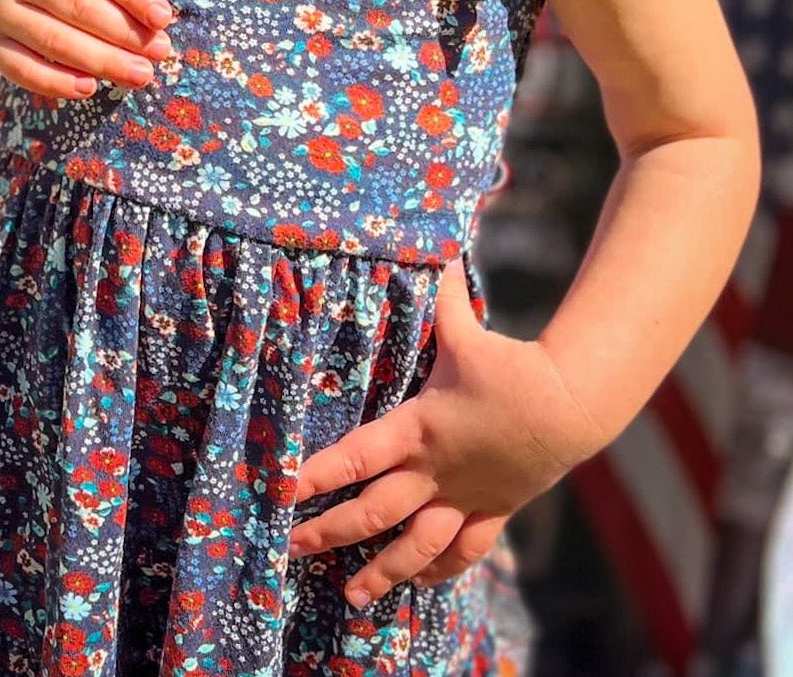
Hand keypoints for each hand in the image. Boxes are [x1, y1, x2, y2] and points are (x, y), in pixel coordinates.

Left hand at [286, 258, 601, 606]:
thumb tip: (433, 253)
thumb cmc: (510, 365)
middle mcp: (434, 472)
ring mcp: (463, 497)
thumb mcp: (465, 330)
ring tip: (348, 597)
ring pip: (414, 548)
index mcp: (418, 429)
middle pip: (372, 513)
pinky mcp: (492, 510)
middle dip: (328, 532)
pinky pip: (462, 550)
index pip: (354, 457)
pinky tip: (418, 585)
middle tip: (291, 550)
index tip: (281, 491)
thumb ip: (441, 299)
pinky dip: (438, 569)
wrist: (570, 406)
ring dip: (381, 573)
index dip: (315, 476)